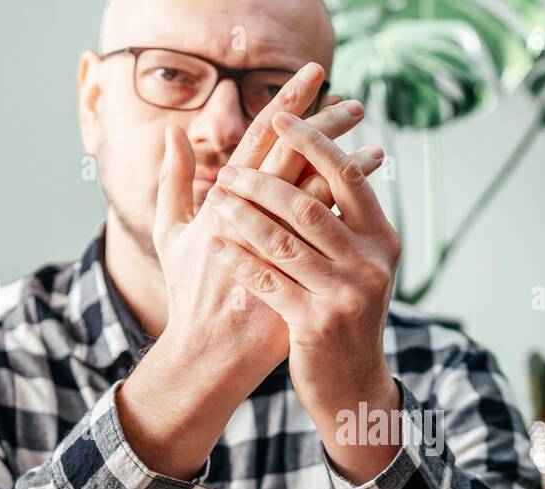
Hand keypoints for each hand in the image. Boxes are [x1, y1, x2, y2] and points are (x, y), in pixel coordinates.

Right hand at [116, 65, 366, 479]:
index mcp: (220, 202)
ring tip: (374, 146)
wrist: (209, 353)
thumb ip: (172, 181)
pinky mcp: (301, 275)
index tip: (312, 80)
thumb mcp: (170, 234)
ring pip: (320, 194)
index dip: (286, 106)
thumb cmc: (189, 292)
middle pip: (297, 157)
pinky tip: (373, 199)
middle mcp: (251, 219)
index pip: (259, 140)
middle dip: (326, 125)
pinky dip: (352, 212)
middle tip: (353, 103)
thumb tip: (174, 134)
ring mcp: (278, 250)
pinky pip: (333, 237)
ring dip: (349, 167)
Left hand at [205, 112, 402, 483]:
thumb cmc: (347, 316)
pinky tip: (217, 244)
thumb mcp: (360, 267)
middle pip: (309, 204)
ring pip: (283, 241)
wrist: (354, 386)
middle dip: (263, 180)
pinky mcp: (315, 323)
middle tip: (228, 167)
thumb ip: (344, 216)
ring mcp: (344, 295)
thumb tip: (325, 156)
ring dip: (243, 214)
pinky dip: (240, 258)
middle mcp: (369, 264)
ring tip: (215, 196)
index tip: (282, 115)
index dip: (315, 141)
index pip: (348, 177)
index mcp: (381, 241)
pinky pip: (268, 280)